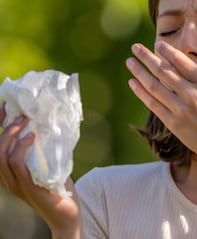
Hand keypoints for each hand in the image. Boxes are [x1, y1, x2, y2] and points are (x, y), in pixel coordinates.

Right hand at [0, 102, 82, 236]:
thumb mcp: (49, 165)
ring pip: (2, 156)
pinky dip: (22, 148)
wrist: (66, 214)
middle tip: (21, 114)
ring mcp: (16, 185)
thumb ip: (44, 150)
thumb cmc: (58, 189)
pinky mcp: (27, 188)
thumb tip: (50, 125)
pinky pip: (18, 164)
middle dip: (4, 128)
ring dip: (12, 135)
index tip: (4, 106)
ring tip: (25, 122)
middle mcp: (8, 179)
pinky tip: (31, 137)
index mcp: (10, 173)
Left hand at [126, 41, 196, 162]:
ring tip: (130, 62)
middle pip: (165, 72)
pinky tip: (133, 83)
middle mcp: (193, 95)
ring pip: (155, 86)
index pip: (183, 63)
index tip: (158, 44)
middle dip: (148, 57)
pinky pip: (153, 104)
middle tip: (135, 47)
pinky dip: (141, 93)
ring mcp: (181, 110)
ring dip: (140, 72)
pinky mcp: (173, 123)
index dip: (168, 52)